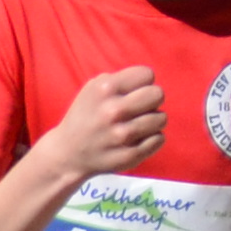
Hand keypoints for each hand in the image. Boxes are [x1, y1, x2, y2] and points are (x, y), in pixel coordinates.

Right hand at [36, 65, 168, 181]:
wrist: (69, 153)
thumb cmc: (87, 115)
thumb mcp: (93, 88)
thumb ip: (121, 80)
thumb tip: (149, 81)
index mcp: (104, 89)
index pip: (147, 75)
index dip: (142, 83)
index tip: (132, 92)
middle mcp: (113, 111)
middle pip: (158, 94)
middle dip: (150, 100)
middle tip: (138, 108)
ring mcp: (122, 135)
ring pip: (161, 118)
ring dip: (152, 121)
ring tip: (136, 124)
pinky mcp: (130, 155)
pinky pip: (159, 139)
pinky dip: (151, 138)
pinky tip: (136, 139)